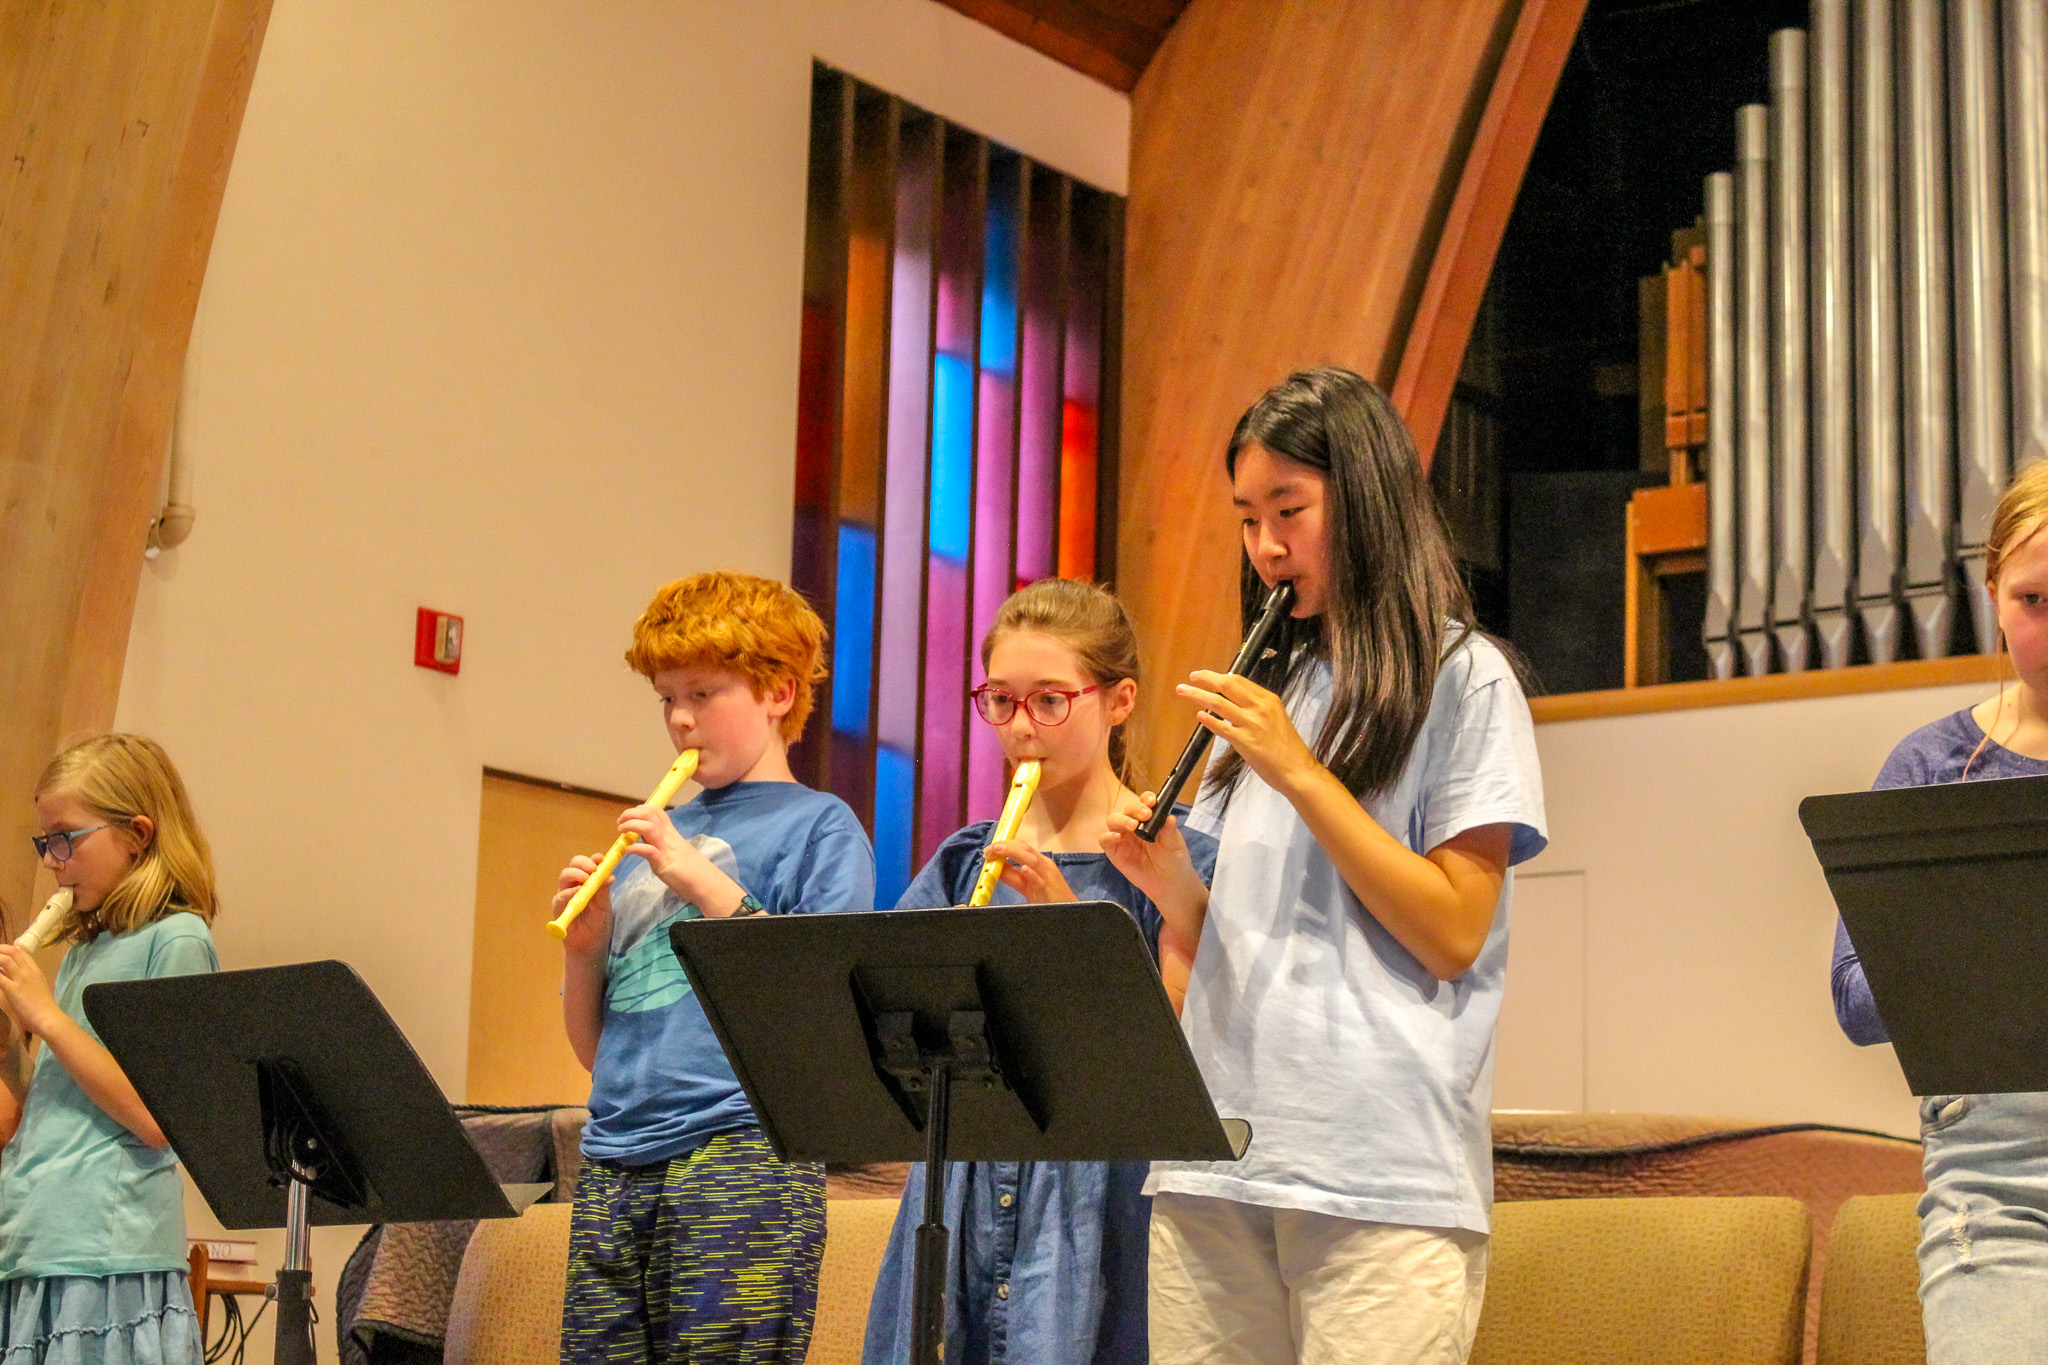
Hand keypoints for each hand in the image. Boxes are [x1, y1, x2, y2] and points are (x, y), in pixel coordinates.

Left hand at [0, 945, 59, 1036]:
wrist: (47, 1017)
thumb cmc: (43, 1007)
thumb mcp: (37, 988)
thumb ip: (27, 980)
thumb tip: (13, 977)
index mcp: (35, 970)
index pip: (21, 951)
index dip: (7, 948)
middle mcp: (29, 971)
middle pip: (13, 951)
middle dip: (0, 949)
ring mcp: (21, 979)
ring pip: (5, 960)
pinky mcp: (12, 989)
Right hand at [553, 855, 610, 958]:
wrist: (590, 945)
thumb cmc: (598, 924)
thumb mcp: (604, 906)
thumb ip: (604, 891)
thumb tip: (609, 875)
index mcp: (588, 882)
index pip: (587, 865)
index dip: (593, 859)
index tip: (600, 858)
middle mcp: (575, 885)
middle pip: (573, 866)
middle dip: (582, 863)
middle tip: (593, 868)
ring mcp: (565, 894)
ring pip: (565, 876)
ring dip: (575, 874)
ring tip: (586, 878)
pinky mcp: (558, 907)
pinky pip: (560, 896)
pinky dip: (569, 892)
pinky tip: (578, 892)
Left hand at [617, 805, 720, 904]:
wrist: (708, 884)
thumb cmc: (695, 871)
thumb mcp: (677, 852)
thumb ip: (664, 845)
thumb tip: (649, 842)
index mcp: (672, 834)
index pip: (657, 812)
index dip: (640, 810)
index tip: (630, 817)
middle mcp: (669, 837)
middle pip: (650, 814)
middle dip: (631, 814)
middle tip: (620, 822)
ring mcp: (667, 849)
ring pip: (649, 827)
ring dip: (631, 825)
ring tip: (621, 831)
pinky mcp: (665, 864)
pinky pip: (649, 851)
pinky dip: (636, 848)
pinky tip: (628, 851)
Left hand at [982, 840, 1078, 903]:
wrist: (1070, 911)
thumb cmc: (1049, 898)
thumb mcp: (1029, 884)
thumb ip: (1014, 876)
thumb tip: (995, 867)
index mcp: (1040, 863)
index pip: (1022, 847)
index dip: (1005, 844)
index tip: (989, 849)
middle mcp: (1044, 866)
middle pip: (1025, 849)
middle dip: (1006, 846)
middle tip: (989, 849)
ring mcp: (1047, 878)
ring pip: (1032, 860)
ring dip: (1014, 853)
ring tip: (998, 850)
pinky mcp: (1048, 891)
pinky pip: (1040, 881)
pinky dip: (1032, 874)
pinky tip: (1024, 869)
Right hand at [1103, 790, 1204, 908]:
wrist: (1168, 882)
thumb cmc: (1173, 858)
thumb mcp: (1174, 844)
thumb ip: (1170, 831)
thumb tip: (1170, 818)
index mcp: (1149, 818)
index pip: (1144, 802)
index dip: (1146, 798)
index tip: (1152, 801)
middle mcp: (1134, 823)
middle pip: (1127, 809)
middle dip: (1135, 809)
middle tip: (1145, 815)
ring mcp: (1122, 837)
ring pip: (1113, 820)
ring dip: (1121, 820)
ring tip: (1132, 825)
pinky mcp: (1114, 851)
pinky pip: (1104, 840)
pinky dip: (1107, 836)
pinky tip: (1116, 837)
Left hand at [1178, 670, 1319, 791]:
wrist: (1298, 770)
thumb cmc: (1287, 747)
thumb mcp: (1276, 718)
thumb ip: (1257, 707)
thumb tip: (1234, 695)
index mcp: (1268, 699)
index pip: (1239, 681)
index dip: (1219, 676)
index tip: (1205, 676)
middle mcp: (1260, 707)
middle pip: (1227, 685)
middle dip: (1206, 678)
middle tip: (1191, 677)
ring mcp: (1252, 724)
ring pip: (1219, 703)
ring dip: (1197, 695)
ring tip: (1183, 690)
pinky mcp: (1245, 742)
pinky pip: (1221, 727)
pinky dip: (1208, 720)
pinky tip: (1199, 716)